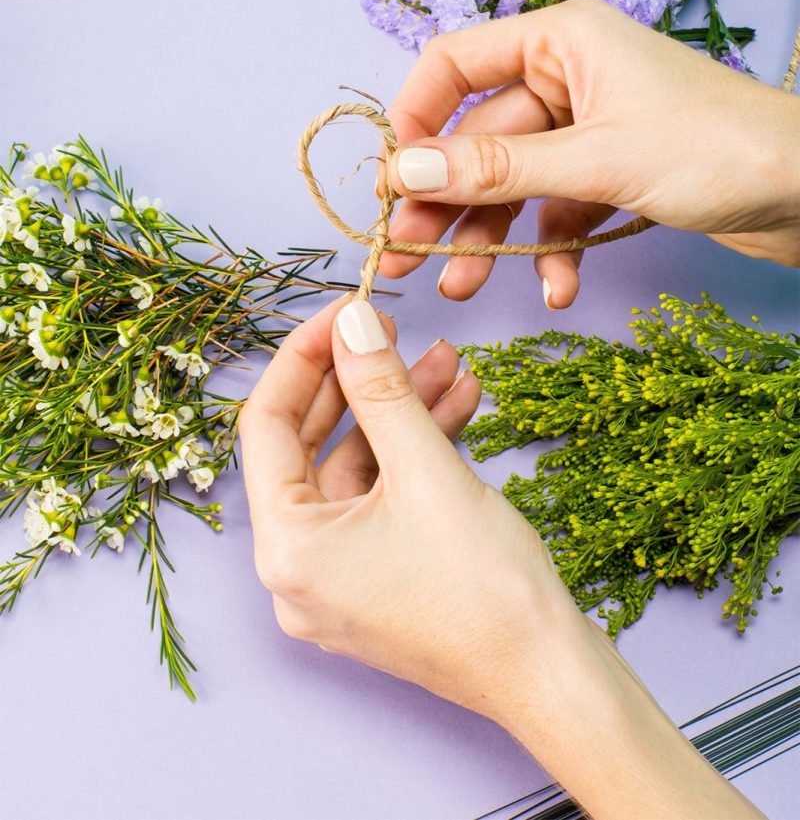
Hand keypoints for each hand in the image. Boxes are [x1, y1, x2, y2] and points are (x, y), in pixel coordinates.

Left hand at [239, 294, 580, 713]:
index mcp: (287, 549)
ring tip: (449, 363)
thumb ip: (382, 389)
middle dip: (360, 382)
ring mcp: (338, 581)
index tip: (345, 310)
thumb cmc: (486, 591)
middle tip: (393, 329)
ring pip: (356, 469)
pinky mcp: (378, 582)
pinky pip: (381, 500)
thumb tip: (352, 322)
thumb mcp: (427, 470)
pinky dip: (414, 454)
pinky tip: (459, 407)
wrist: (552, 677)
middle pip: (311, 445)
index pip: (266, 426)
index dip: (304, 356)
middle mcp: (298, 571)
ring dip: (399, 413)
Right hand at [380, 0, 799, 306]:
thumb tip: (405, 172)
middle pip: (479, 136)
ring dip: (491, 236)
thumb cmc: (718, 148)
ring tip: (461, 287)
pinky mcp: (614, 170)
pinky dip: (552, 247)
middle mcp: (569, 75)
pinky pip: (559, 206)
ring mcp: (591, 125)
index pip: (454, 62)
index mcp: (560, 39)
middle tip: (406, 255)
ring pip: (515, 180)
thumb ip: (498, 169)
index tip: (392, 180)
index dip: (415, 118)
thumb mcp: (596, 160)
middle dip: (447, 200)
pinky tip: (557, 288)